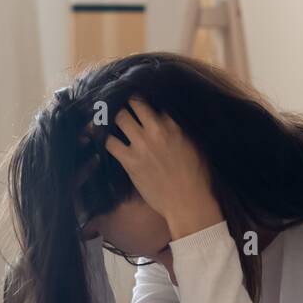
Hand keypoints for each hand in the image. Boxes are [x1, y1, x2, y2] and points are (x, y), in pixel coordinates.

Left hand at [104, 99, 222, 241]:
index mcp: (173, 124)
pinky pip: (109, 142)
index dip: (146, 102)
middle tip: (124, 109)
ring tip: (112, 123)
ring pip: (119, 118)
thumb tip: (169, 121)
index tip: (141, 104)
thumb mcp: (194, 144)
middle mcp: (156, 129)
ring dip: (115, 119)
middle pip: (133, 103)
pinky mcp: (130, 161)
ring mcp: (141, 144)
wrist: (188, 201)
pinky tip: (106, 140)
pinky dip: (106, 139)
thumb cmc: (197, 176)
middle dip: (128, 105)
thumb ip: (179, 129)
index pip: (153, 101)